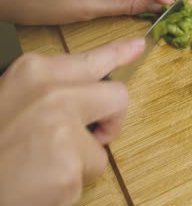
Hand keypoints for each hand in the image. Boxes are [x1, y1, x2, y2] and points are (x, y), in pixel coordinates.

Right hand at [0, 38, 143, 204]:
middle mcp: (53, 93)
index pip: (92, 58)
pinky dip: (69, 186)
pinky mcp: (68, 168)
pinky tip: (40, 184)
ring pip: (101, 149)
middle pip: (118, 97)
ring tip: (44, 167)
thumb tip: (86, 92)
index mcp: (36, 73)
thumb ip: (50, 92)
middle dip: (113, 120)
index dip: (120, 53)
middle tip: (98, 135)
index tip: (139, 45)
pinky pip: (87, 178)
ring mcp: (62, 129)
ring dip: (80, 163)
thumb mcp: (13, 100)